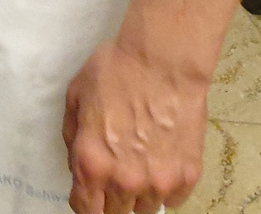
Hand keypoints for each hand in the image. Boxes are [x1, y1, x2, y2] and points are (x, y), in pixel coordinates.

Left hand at [63, 39, 207, 213]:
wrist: (162, 62)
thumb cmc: (114, 72)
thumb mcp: (75, 98)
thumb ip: (73, 138)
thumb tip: (78, 164)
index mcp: (91, 163)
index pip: (85, 208)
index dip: (84, 201)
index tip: (89, 192)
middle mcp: (124, 181)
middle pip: (115, 213)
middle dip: (110, 197)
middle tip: (115, 172)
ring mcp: (159, 182)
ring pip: (145, 209)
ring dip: (139, 194)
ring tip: (141, 164)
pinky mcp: (188, 176)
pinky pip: (173, 199)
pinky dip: (166, 187)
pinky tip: (161, 162)